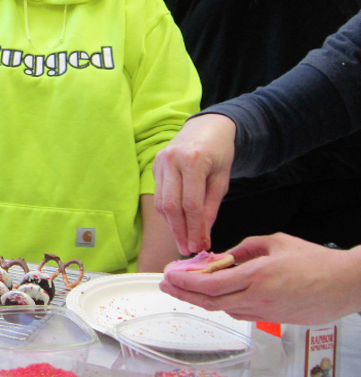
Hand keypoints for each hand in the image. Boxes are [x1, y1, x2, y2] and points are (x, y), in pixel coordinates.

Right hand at [153, 114, 234, 253]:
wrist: (206, 127)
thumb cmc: (219, 153)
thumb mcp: (222, 180)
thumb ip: (211, 207)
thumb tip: (203, 236)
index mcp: (193, 161)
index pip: (191, 204)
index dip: (194, 228)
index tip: (198, 247)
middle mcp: (172, 160)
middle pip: (170, 205)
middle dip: (179, 231)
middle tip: (187, 249)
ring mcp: (160, 162)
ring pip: (161, 202)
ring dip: (171, 225)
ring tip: (182, 240)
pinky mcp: (154, 166)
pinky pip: (159, 195)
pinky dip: (167, 212)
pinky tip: (177, 223)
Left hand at [160, 233, 360, 323]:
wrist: (347, 285)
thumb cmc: (315, 260)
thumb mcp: (275, 242)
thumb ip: (244, 248)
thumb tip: (223, 256)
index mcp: (256, 276)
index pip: (210, 285)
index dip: (185, 282)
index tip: (169, 275)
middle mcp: (258, 298)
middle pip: (210, 302)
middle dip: (183, 294)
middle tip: (166, 286)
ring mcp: (266, 312)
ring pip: (224, 310)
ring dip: (201, 300)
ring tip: (184, 288)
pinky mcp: (275, 320)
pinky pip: (241, 313)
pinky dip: (223, 304)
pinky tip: (214, 295)